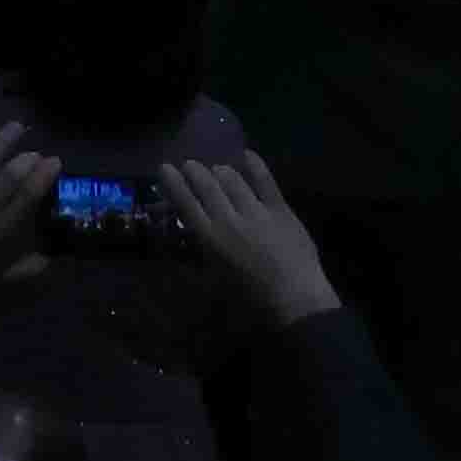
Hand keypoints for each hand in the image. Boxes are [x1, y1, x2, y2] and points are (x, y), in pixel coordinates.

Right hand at [153, 151, 344, 332]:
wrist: (295, 302)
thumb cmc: (250, 305)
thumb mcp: (214, 287)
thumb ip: (198, 265)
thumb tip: (185, 250)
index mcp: (209, 239)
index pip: (186, 203)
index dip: (173, 184)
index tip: (165, 168)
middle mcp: (229, 219)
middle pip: (207, 186)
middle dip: (195, 171)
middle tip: (189, 164)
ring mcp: (256, 212)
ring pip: (233, 180)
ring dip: (221, 170)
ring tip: (216, 168)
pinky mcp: (281, 211)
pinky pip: (266, 182)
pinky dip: (255, 166)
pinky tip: (247, 155)